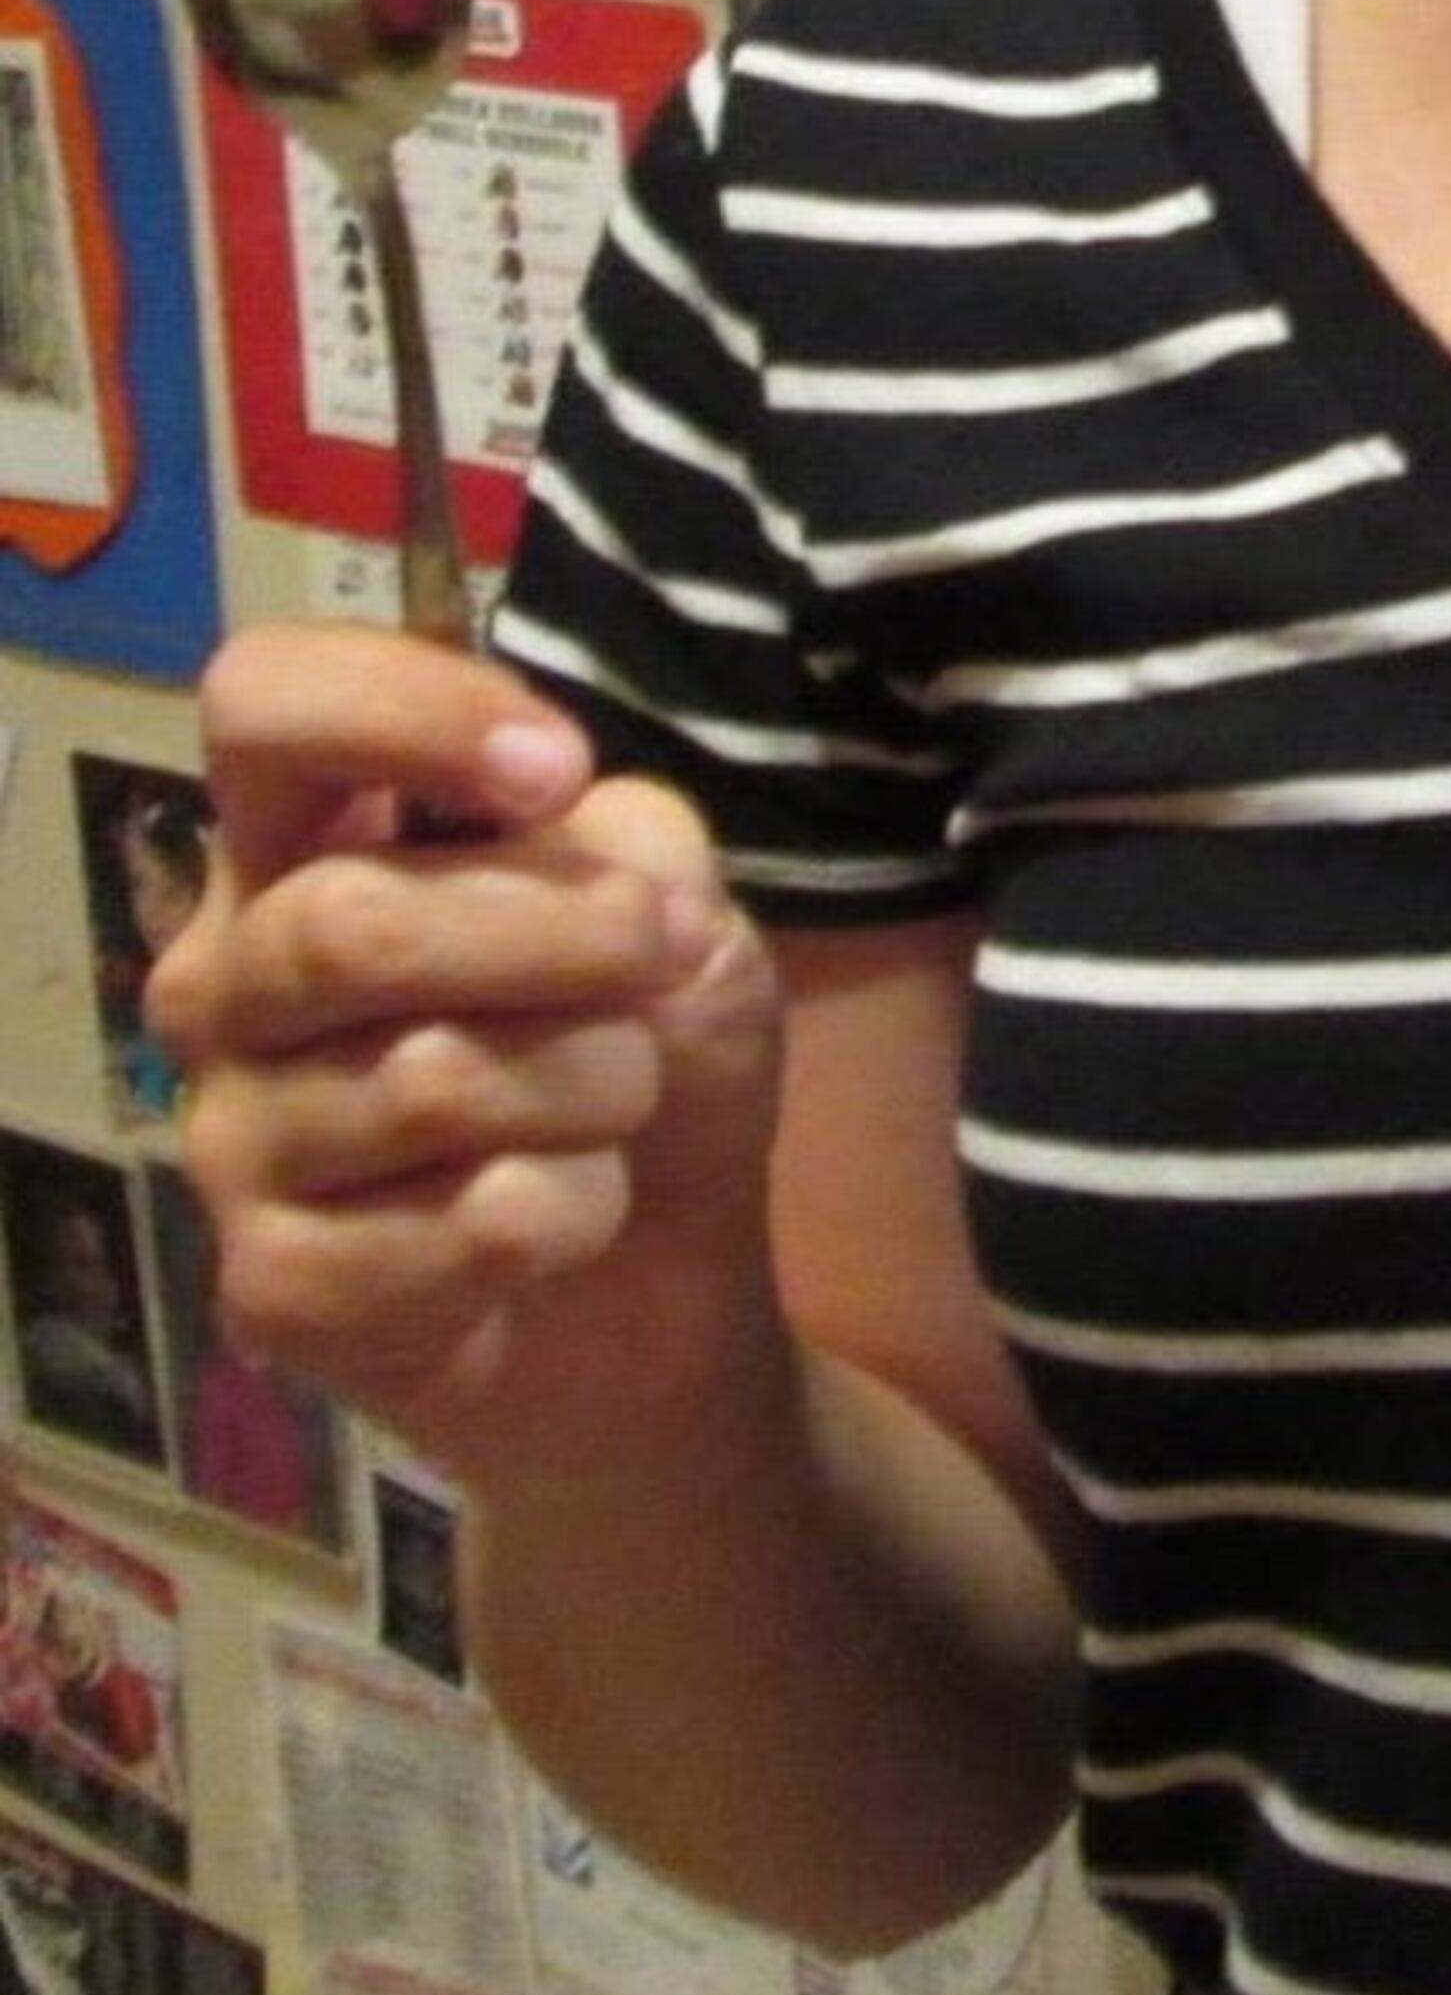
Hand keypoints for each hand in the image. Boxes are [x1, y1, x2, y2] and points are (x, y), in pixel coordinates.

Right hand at [155, 626, 787, 1492]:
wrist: (656, 1276)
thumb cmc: (638, 1047)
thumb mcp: (676, 903)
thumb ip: (625, 841)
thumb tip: (564, 831)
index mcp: (302, 843)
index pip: (261, 704)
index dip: (402, 710)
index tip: (554, 768)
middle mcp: (229, 980)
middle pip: (348, 923)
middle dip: (563, 933)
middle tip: (662, 948)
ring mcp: (231, 1140)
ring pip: (430, 1084)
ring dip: (597, 1083)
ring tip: (617, 1100)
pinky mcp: (275, 1289)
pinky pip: (465, 1227)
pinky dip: (576, 1210)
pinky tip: (562, 1218)